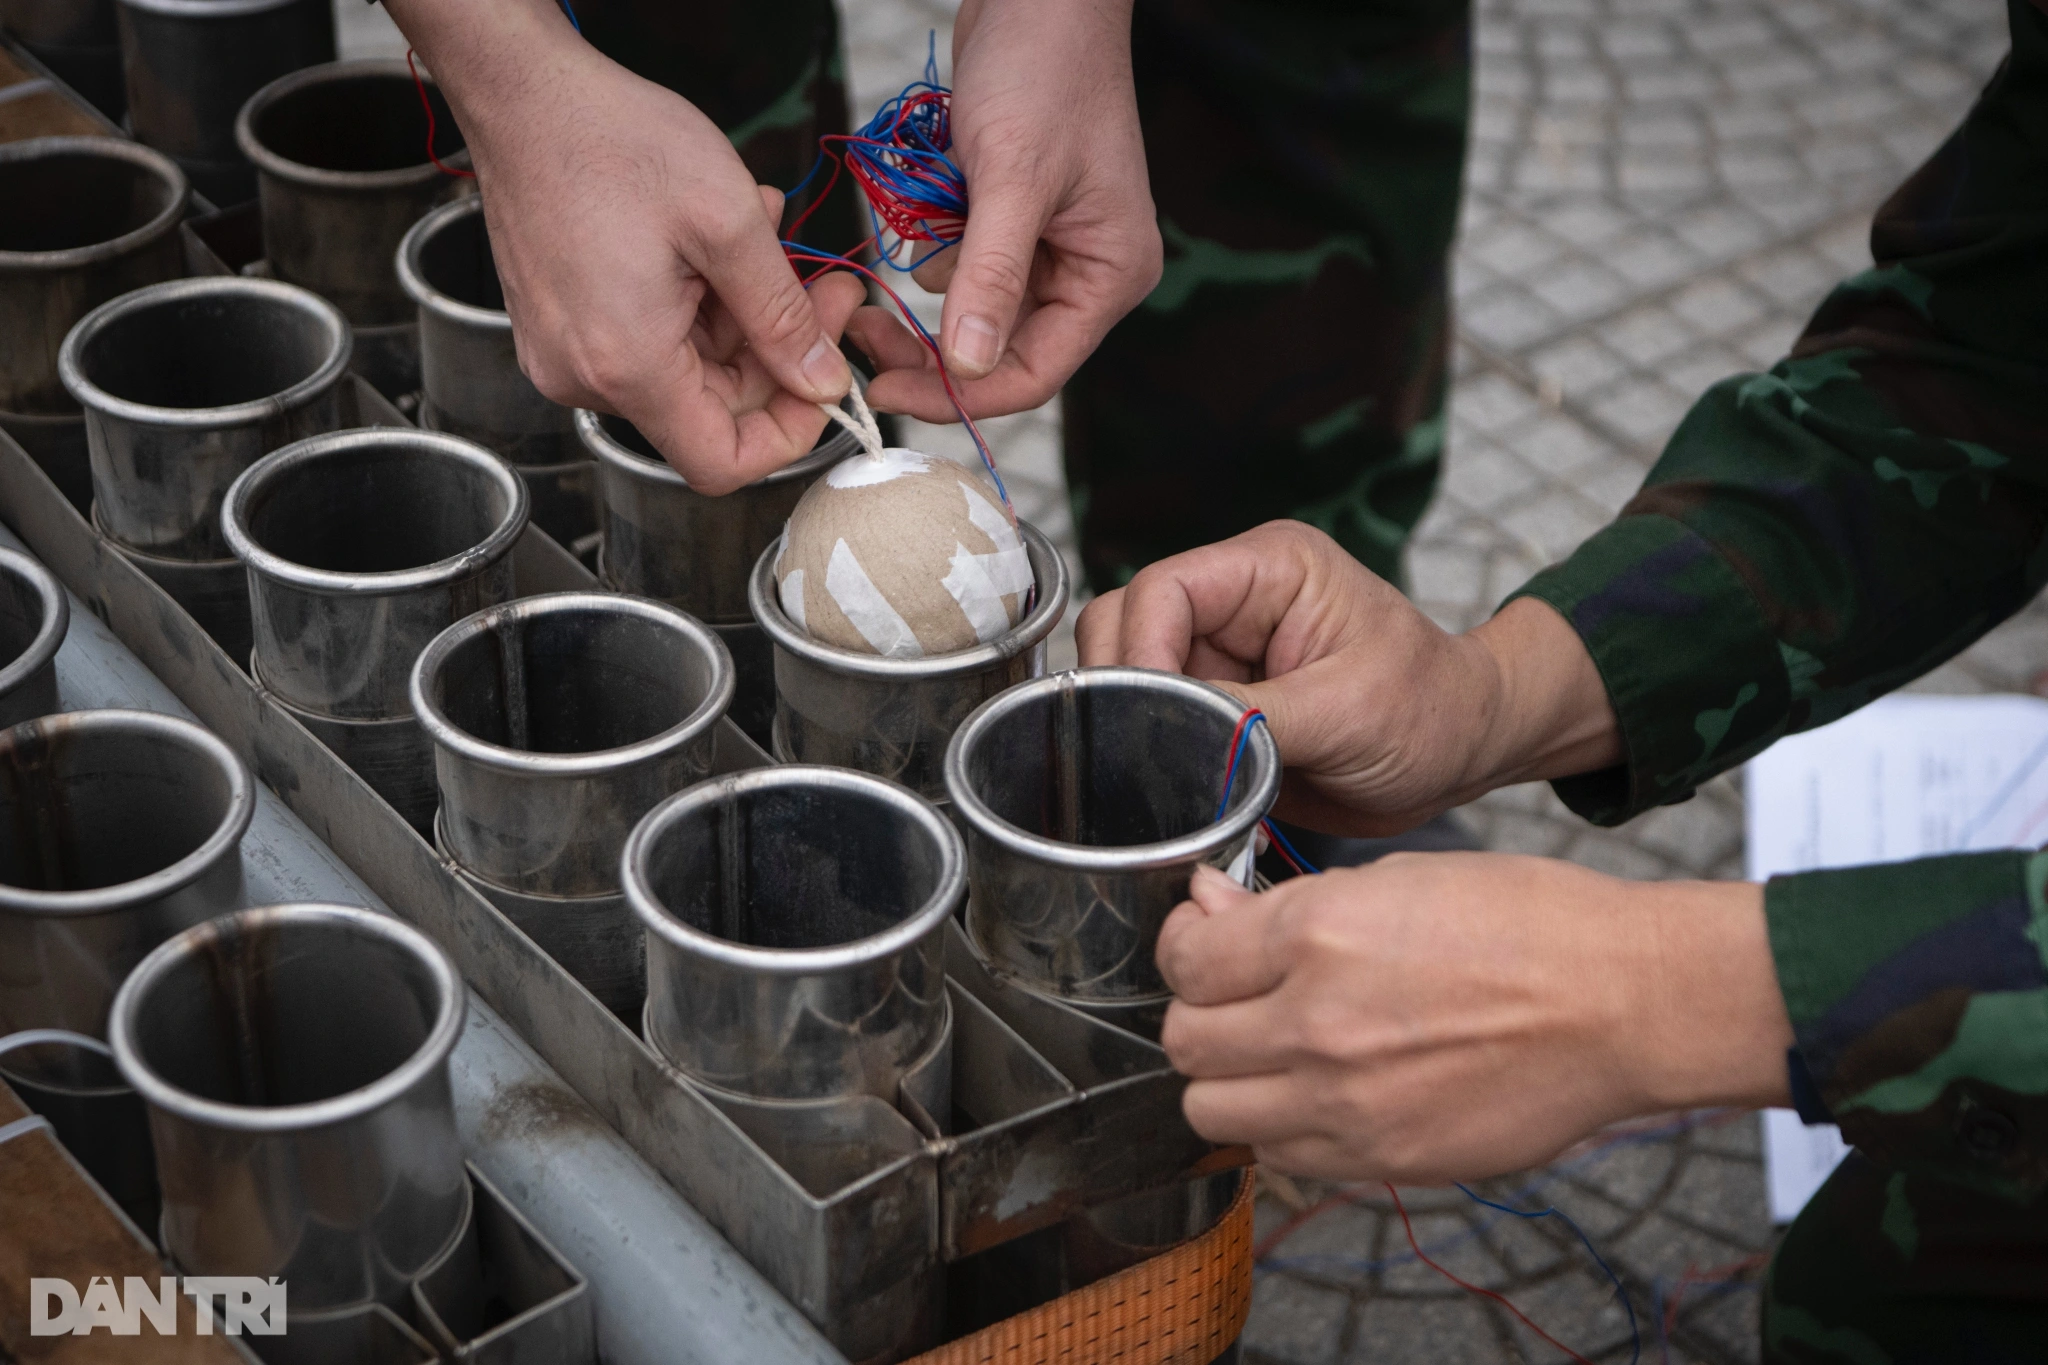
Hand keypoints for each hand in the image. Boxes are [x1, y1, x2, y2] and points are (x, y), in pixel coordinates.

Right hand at [386, 0, 860, 493]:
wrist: (522, 91)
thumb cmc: (610, 141)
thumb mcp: (728, 224)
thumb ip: (783, 319)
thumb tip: (822, 383)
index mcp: (627, 366)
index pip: (721, 463)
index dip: (787, 435)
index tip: (824, 381)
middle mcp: (586, 376)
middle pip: (711, 411)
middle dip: (777, 353)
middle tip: (823, 287)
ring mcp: (567, 352)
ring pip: (689, 370)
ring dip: (741, 315)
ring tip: (768, 235)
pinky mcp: (564, 324)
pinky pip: (652, 340)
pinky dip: (699, 301)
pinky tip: (719, 241)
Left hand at [847, 0, 1160, 420]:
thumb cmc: (1043, 70)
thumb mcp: (1013, 176)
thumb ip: (990, 275)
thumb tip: (966, 366)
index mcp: (1110, 275)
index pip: (1034, 373)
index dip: (959, 395)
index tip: (885, 393)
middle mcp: (1087, 273)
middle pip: (999, 350)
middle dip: (931, 343)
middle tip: (864, 333)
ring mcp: (1051, 248)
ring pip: (972, 306)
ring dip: (933, 272)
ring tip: (924, 210)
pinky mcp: (1014, 223)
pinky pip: (963, 264)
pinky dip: (936, 240)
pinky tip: (935, 192)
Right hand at [1075, 521, 1622, 834]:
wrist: (1464, 758)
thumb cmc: (1434, 711)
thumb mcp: (1349, 711)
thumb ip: (1251, 715)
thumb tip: (1163, 730)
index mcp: (1270, 569)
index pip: (1162, 590)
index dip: (1139, 652)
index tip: (1141, 716)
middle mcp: (1233, 605)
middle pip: (1125, 628)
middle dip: (1127, 692)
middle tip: (1147, 755)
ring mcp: (1220, 657)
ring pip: (1128, 682)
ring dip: (1138, 730)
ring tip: (1173, 778)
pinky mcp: (1214, 708)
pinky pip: (1153, 727)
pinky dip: (1156, 761)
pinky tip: (1184, 791)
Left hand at [1158, 861, 1792, 1182]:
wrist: (1624, 1004)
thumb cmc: (1527, 924)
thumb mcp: (1398, 879)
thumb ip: (1288, 905)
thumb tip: (1210, 906)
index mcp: (1317, 934)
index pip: (1183, 958)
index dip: (1184, 943)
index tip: (1203, 939)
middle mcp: (1316, 1023)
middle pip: (1183, 1040)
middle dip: (1198, 1012)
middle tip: (1234, 996)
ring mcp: (1345, 1102)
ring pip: (1210, 1109)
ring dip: (1226, 1078)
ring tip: (1269, 1050)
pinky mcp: (1380, 1158)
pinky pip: (1276, 1153)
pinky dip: (1278, 1124)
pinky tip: (1318, 1090)